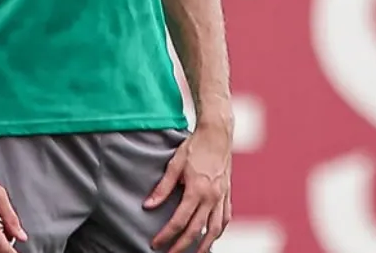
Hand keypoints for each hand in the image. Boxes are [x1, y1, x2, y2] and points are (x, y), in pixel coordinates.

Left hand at [145, 126, 231, 252]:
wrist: (217, 134)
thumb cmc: (195, 146)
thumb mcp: (174, 164)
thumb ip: (162, 187)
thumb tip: (148, 205)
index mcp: (197, 190)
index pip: (179, 221)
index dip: (166, 235)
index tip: (155, 243)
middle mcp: (212, 197)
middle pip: (197, 230)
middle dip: (182, 246)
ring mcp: (222, 197)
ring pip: (215, 229)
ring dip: (205, 245)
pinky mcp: (227, 194)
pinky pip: (225, 218)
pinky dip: (219, 230)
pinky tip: (213, 236)